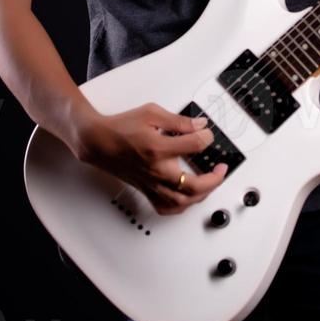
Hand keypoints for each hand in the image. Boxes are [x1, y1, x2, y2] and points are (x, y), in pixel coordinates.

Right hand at [72, 103, 227, 214]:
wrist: (98, 142)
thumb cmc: (121, 127)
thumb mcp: (151, 113)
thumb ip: (179, 121)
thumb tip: (199, 125)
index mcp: (158, 149)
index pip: (195, 145)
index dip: (207, 137)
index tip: (207, 133)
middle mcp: (156, 171)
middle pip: (194, 185)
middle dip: (214, 179)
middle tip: (221, 169)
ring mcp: (151, 184)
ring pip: (182, 201)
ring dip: (202, 195)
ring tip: (210, 183)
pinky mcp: (145, 190)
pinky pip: (165, 207)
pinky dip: (180, 206)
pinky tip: (187, 199)